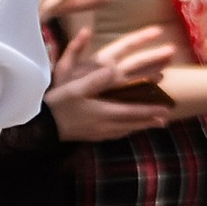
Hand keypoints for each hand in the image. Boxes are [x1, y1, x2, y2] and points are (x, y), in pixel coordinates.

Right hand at [46, 24, 174, 142]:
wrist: (42, 128)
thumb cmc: (58, 105)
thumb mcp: (74, 88)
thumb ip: (94, 79)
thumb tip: (112, 68)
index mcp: (103, 111)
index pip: (132, 111)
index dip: (149, 110)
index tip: (165, 110)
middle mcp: (104, 125)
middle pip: (132, 123)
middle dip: (149, 120)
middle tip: (165, 120)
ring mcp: (98, 133)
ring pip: (125, 130)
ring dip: (139, 126)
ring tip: (151, 124)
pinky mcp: (92, 136)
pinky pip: (115, 134)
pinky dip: (126, 131)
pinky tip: (126, 129)